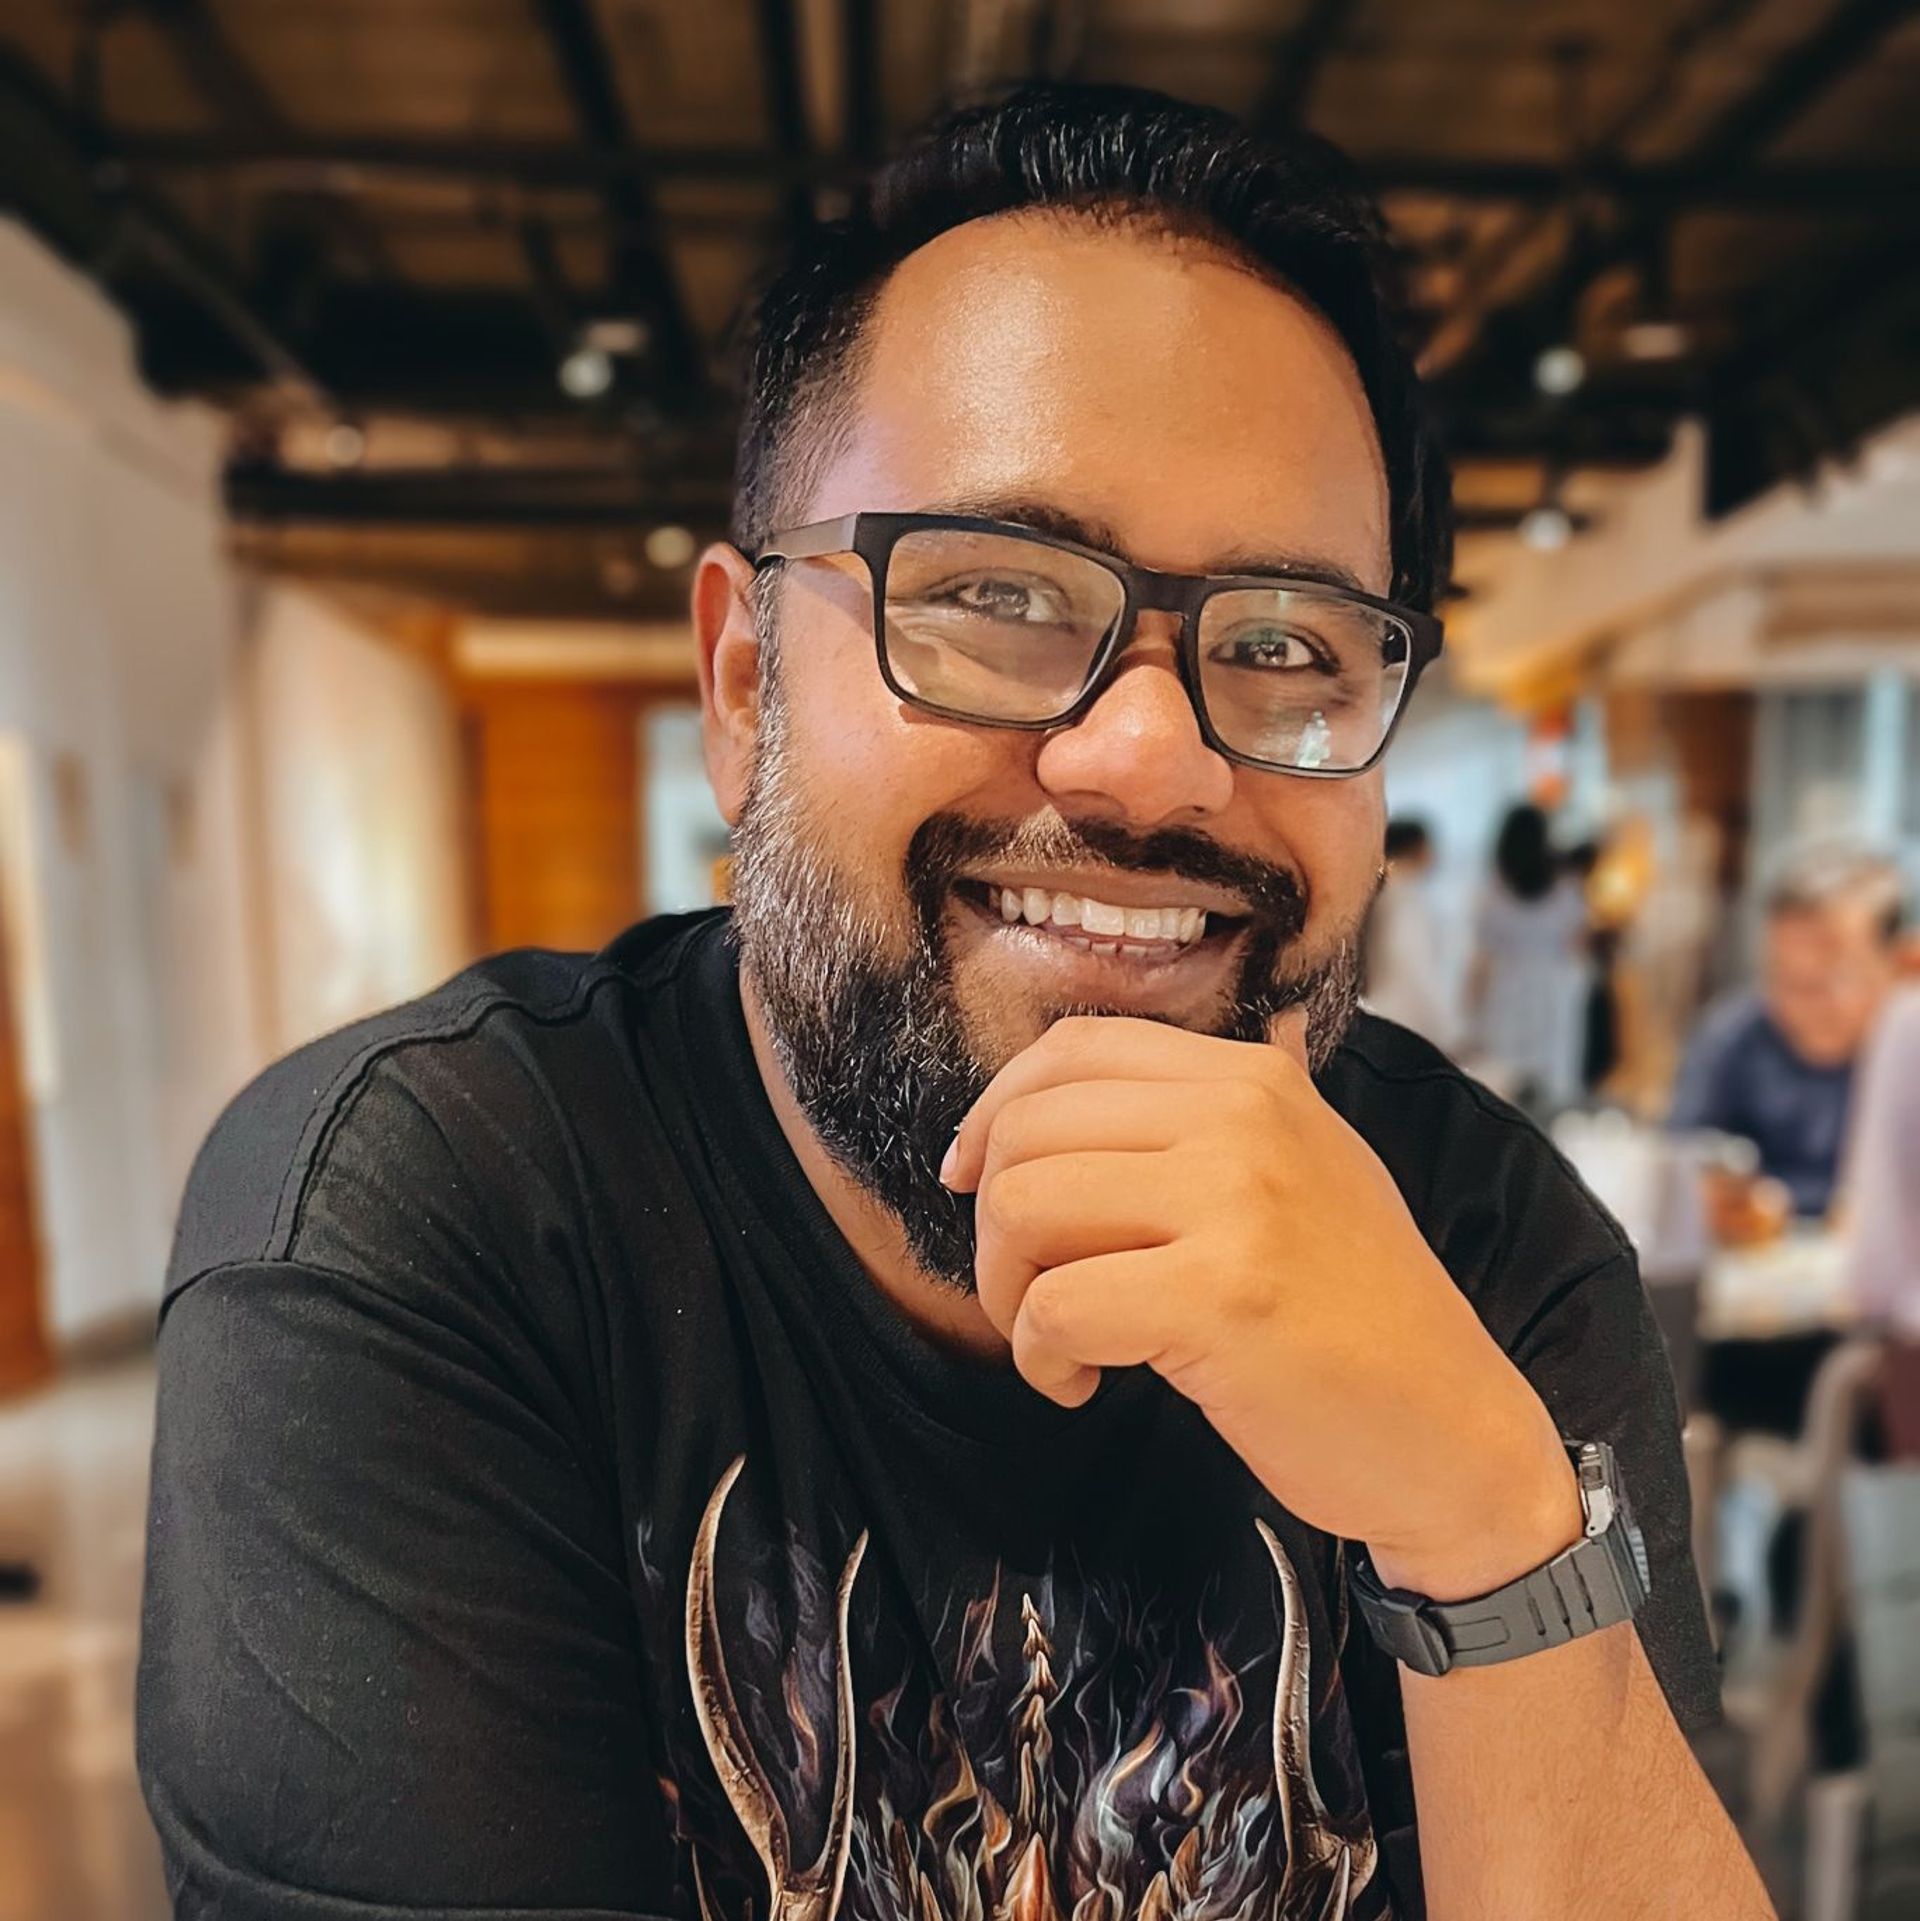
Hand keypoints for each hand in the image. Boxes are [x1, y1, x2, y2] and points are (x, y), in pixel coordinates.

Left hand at [943, 1015, 1579, 1600]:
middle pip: (1027, 1129)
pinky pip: (1054, 1308)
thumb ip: (1205, 1114)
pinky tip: (1083, 1384)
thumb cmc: (1358, 1315)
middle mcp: (1245, 1117)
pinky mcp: (1221, 1297)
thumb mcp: (1305, 1169)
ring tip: (1059, 1341)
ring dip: (1008, 1292)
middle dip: (995, 1225)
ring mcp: (1237, 1201)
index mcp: (1254, 1078)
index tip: (973, 1178)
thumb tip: (1077, 1073)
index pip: (1072, 1048)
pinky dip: (1040, 1358)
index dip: (995, 1111)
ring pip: (1022, 1207)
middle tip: (1032, 1294)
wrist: (1455, 1434)